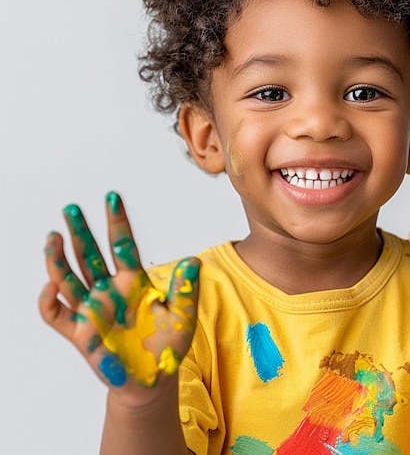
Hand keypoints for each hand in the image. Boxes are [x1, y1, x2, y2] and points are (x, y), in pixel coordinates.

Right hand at [39, 192, 200, 403]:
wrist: (153, 379)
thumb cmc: (168, 344)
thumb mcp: (182, 315)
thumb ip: (186, 288)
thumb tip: (193, 261)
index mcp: (134, 281)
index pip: (122, 244)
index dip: (116, 221)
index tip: (112, 196)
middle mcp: (110, 290)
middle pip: (90, 255)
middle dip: (80, 231)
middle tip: (71, 208)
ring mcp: (93, 310)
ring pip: (69, 278)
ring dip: (58, 259)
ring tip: (52, 237)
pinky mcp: (80, 332)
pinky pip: (57, 314)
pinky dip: (50, 301)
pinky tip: (52, 287)